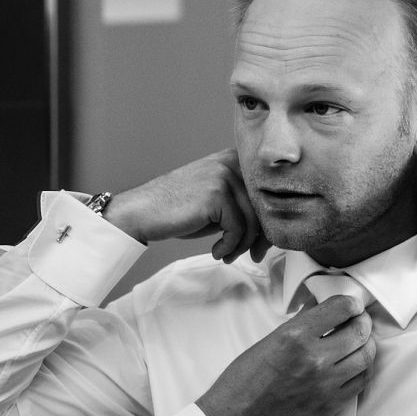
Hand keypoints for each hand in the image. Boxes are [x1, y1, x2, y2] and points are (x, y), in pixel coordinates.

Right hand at [103, 150, 270, 262]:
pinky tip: (216, 251)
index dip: (268, 224)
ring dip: (243, 245)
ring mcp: (225, 176)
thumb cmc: (179, 210)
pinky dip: (229, 246)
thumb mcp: (218, 202)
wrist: (143, 211)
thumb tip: (272, 228)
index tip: (260, 245)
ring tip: (227, 254)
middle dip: (261, 238)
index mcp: (235, 159)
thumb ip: (243, 205)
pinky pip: (238, 228)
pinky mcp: (217, 194)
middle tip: (253, 256)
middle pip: (265, 206)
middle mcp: (233, 162)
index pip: (267, 194)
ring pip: (254, 220)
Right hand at [196, 295, 375, 415]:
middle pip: (359, 331)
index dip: (351, 303)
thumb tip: (320, 310)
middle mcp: (314, 358)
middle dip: (362, 322)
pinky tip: (355, 366)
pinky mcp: (331, 405)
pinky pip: (361, 382)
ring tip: (358, 344)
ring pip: (366, 356)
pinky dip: (363, 369)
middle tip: (358, 322)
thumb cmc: (242, 383)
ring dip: (366, 346)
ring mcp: (325, 383)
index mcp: (293, 336)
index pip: (341, 307)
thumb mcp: (266, 343)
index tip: (351, 306)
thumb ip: (298, 326)